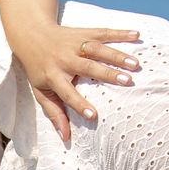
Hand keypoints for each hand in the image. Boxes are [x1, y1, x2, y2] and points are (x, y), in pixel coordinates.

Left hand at [16, 25, 140, 141]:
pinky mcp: (83, 32)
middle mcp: (64, 59)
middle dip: (107, 73)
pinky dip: (120, 33)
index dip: (79, 104)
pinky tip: (136, 35)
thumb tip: (65, 137)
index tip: (94, 115)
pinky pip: (103, 32)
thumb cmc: (39, 69)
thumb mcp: (41, 92)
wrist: (32, 36)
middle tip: (127, 81)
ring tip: (134, 64)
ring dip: (117, 55)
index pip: (67, 93)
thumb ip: (54, 113)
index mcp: (53, 76)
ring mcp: (74, 43)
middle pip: (87, 66)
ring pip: (97, 48)